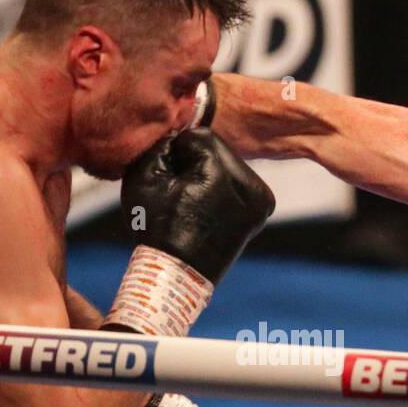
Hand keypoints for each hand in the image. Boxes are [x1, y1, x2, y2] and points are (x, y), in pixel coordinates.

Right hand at [120, 128, 274, 285]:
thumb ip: (160, 142)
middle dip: (196, 162)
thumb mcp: (144, 175)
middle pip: (218, 148)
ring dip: (210, 173)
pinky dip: (223, 187)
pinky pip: (239, 182)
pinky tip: (208, 208)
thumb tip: (177, 131)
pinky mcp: (263, 208)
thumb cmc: (155, 227)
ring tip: (193, 202)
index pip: (199, 136)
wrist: (177, 274)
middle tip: (180, 191)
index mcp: (224, 174)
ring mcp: (262, 199)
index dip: (177, 152)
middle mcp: (252, 186)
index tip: (169, 178)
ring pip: (229, 164)